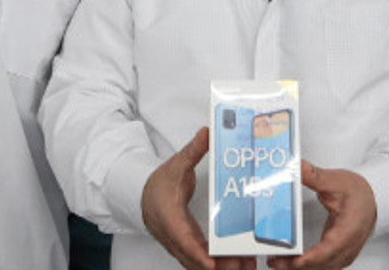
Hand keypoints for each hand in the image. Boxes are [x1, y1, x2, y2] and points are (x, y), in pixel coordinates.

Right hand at [142, 127, 255, 269]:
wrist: (141, 196)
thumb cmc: (158, 185)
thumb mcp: (176, 165)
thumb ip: (193, 151)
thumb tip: (207, 133)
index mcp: (169, 216)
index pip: (183, 239)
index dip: (198, 253)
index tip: (212, 262)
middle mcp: (173, 235)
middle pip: (195, 258)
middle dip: (219, 265)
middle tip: (243, 264)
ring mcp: (179, 244)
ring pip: (198, 263)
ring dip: (221, 266)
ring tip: (247, 265)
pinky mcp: (186, 246)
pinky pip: (200, 260)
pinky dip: (217, 264)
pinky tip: (237, 263)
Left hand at [268, 161, 376, 269]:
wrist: (373, 199)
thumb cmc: (359, 193)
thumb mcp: (337, 181)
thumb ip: (315, 176)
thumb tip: (299, 167)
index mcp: (349, 229)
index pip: (328, 250)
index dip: (309, 258)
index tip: (291, 259)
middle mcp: (347, 246)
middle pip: (321, 264)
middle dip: (296, 265)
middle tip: (274, 260)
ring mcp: (344, 254)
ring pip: (321, 268)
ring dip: (300, 267)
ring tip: (278, 261)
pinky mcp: (339, 255)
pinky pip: (322, 267)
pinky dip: (307, 266)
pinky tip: (291, 261)